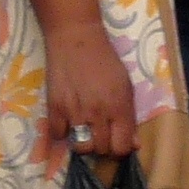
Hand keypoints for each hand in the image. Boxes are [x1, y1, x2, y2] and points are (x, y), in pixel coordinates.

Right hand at [41, 25, 140, 160]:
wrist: (76, 39)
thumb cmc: (105, 61)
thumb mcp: (125, 85)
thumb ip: (129, 117)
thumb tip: (134, 144)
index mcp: (120, 106)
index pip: (121, 147)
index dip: (120, 148)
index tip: (116, 142)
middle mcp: (98, 112)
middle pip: (100, 149)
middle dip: (102, 145)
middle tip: (100, 133)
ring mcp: (75, 111)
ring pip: (80, 147)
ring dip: (83, 142)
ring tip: (84, 130)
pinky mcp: (55, 107)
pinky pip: (58, 135)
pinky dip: (63, 132)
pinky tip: (68, 120)